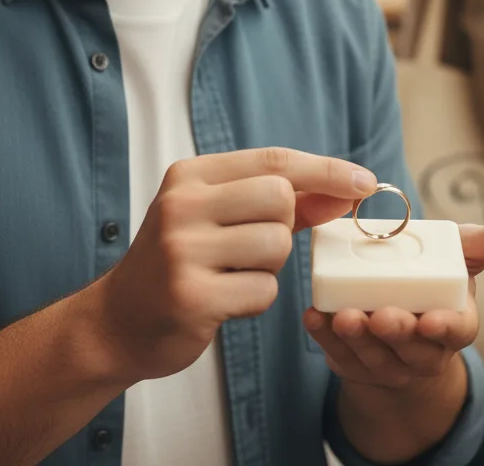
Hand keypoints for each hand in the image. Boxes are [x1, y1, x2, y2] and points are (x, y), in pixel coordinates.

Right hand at [95, 147, 377, 385]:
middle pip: (279, 198)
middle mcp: (182, 204)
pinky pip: (263, 291)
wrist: (118, 321)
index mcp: (189, 175)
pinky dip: (255, 298)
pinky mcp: (191, 296)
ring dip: (269, 266)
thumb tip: (346, 190)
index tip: (365, 182)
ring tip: (231, 273)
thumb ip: (282, 202)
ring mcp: (183, 250)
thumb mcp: (218, 217)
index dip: (325, 169)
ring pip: (276, 245)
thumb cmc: (181, 262)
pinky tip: (222, 300)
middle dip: (284, 226)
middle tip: (250, 246)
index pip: (274, 161)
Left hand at [302, 216, 483, 390]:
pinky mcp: (352, 361)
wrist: (404, 320)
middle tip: (379, 315)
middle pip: (411, 347)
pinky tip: (314, 316)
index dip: (444, 328)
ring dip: (357, 337)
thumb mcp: (467, 255)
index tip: (430, 319)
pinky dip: (325, 337)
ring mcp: (386, 359)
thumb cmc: (436, 281)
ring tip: (342, 315)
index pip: (456, 332)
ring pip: (373, 354)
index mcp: (454, 321)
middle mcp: (423, 347)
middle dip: (395, 333)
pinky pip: (338, 355)